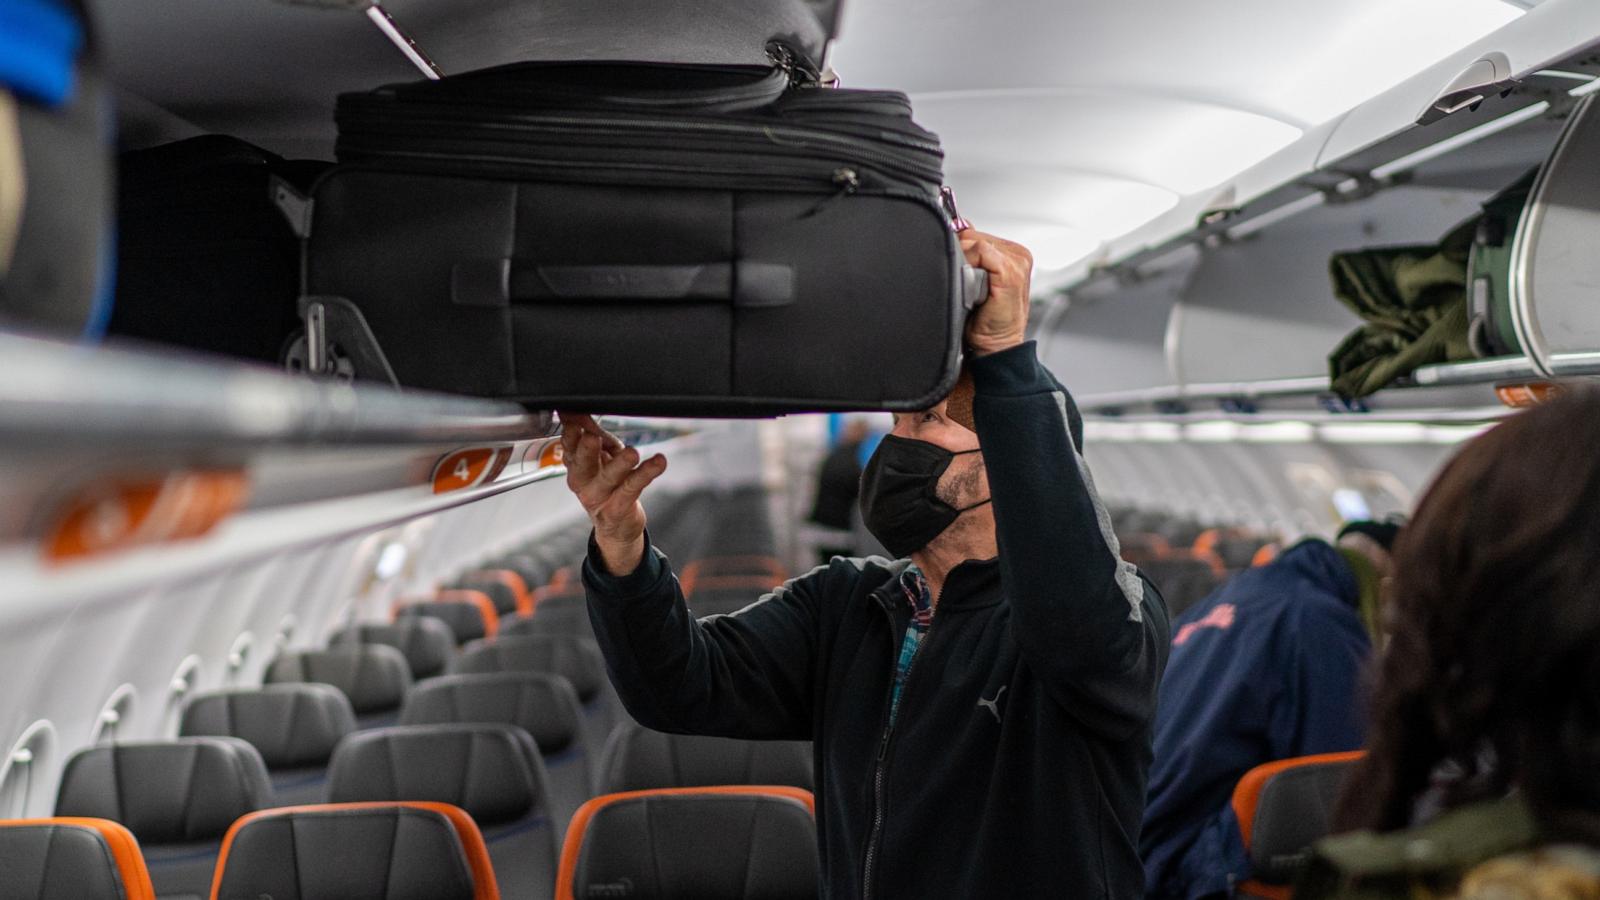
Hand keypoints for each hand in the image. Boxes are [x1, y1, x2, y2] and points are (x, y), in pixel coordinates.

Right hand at [558, 411, 668, 576]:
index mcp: (576, 466)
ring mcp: (601, 496)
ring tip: (631, 453)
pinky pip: (633, 487)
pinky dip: (647, 473)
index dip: (571, 434)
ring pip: (609, 477)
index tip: (574, 418)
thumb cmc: (608, 486)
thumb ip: (593, 434)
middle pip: (582, 463)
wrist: (617, 526)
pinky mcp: (619, 507)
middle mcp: (584, 482)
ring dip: (620, 464)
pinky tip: (658, 462)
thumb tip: (580, 411)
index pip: (569, 447)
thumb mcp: (600, 458)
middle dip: (586, 450)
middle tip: (592, 437)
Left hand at [960, 229, 1032, 355]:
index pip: (974, 232)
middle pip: (972, 235)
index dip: (960, 249)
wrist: (996, 346)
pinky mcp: (1011, 271)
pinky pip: (980, 251)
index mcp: (1011, 253)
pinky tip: (974, 287)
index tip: (960, 271)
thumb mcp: (975, 280)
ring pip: (974, 241)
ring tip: (973, 289)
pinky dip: (970, 266)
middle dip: (962, 257)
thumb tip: (956, 231)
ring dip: (965, 264)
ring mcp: (1017, 261)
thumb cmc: (985, 319)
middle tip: (967, 285)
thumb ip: (971, 255)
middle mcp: (1017, 254)